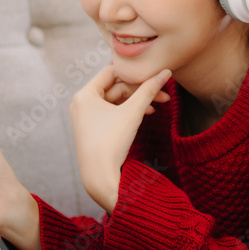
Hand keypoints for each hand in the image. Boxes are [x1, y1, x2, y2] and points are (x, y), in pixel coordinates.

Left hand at [69, 65, 171, 212]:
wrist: (100, 177)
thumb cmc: (111, 143)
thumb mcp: (133, 113)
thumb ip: (149, 90)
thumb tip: (166, 72)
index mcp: (85, 94)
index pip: (111, 72)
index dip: (134, 73)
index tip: (153, 75)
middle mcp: (81, 102)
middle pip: (116, 87)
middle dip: (140, 91)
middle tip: (164, 95)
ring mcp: (85, 116)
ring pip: (116, 101)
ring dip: (136, 102)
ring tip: (157, 106)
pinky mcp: (92, 128)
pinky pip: (111, 112)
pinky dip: (127, 112)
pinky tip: (145, 114)